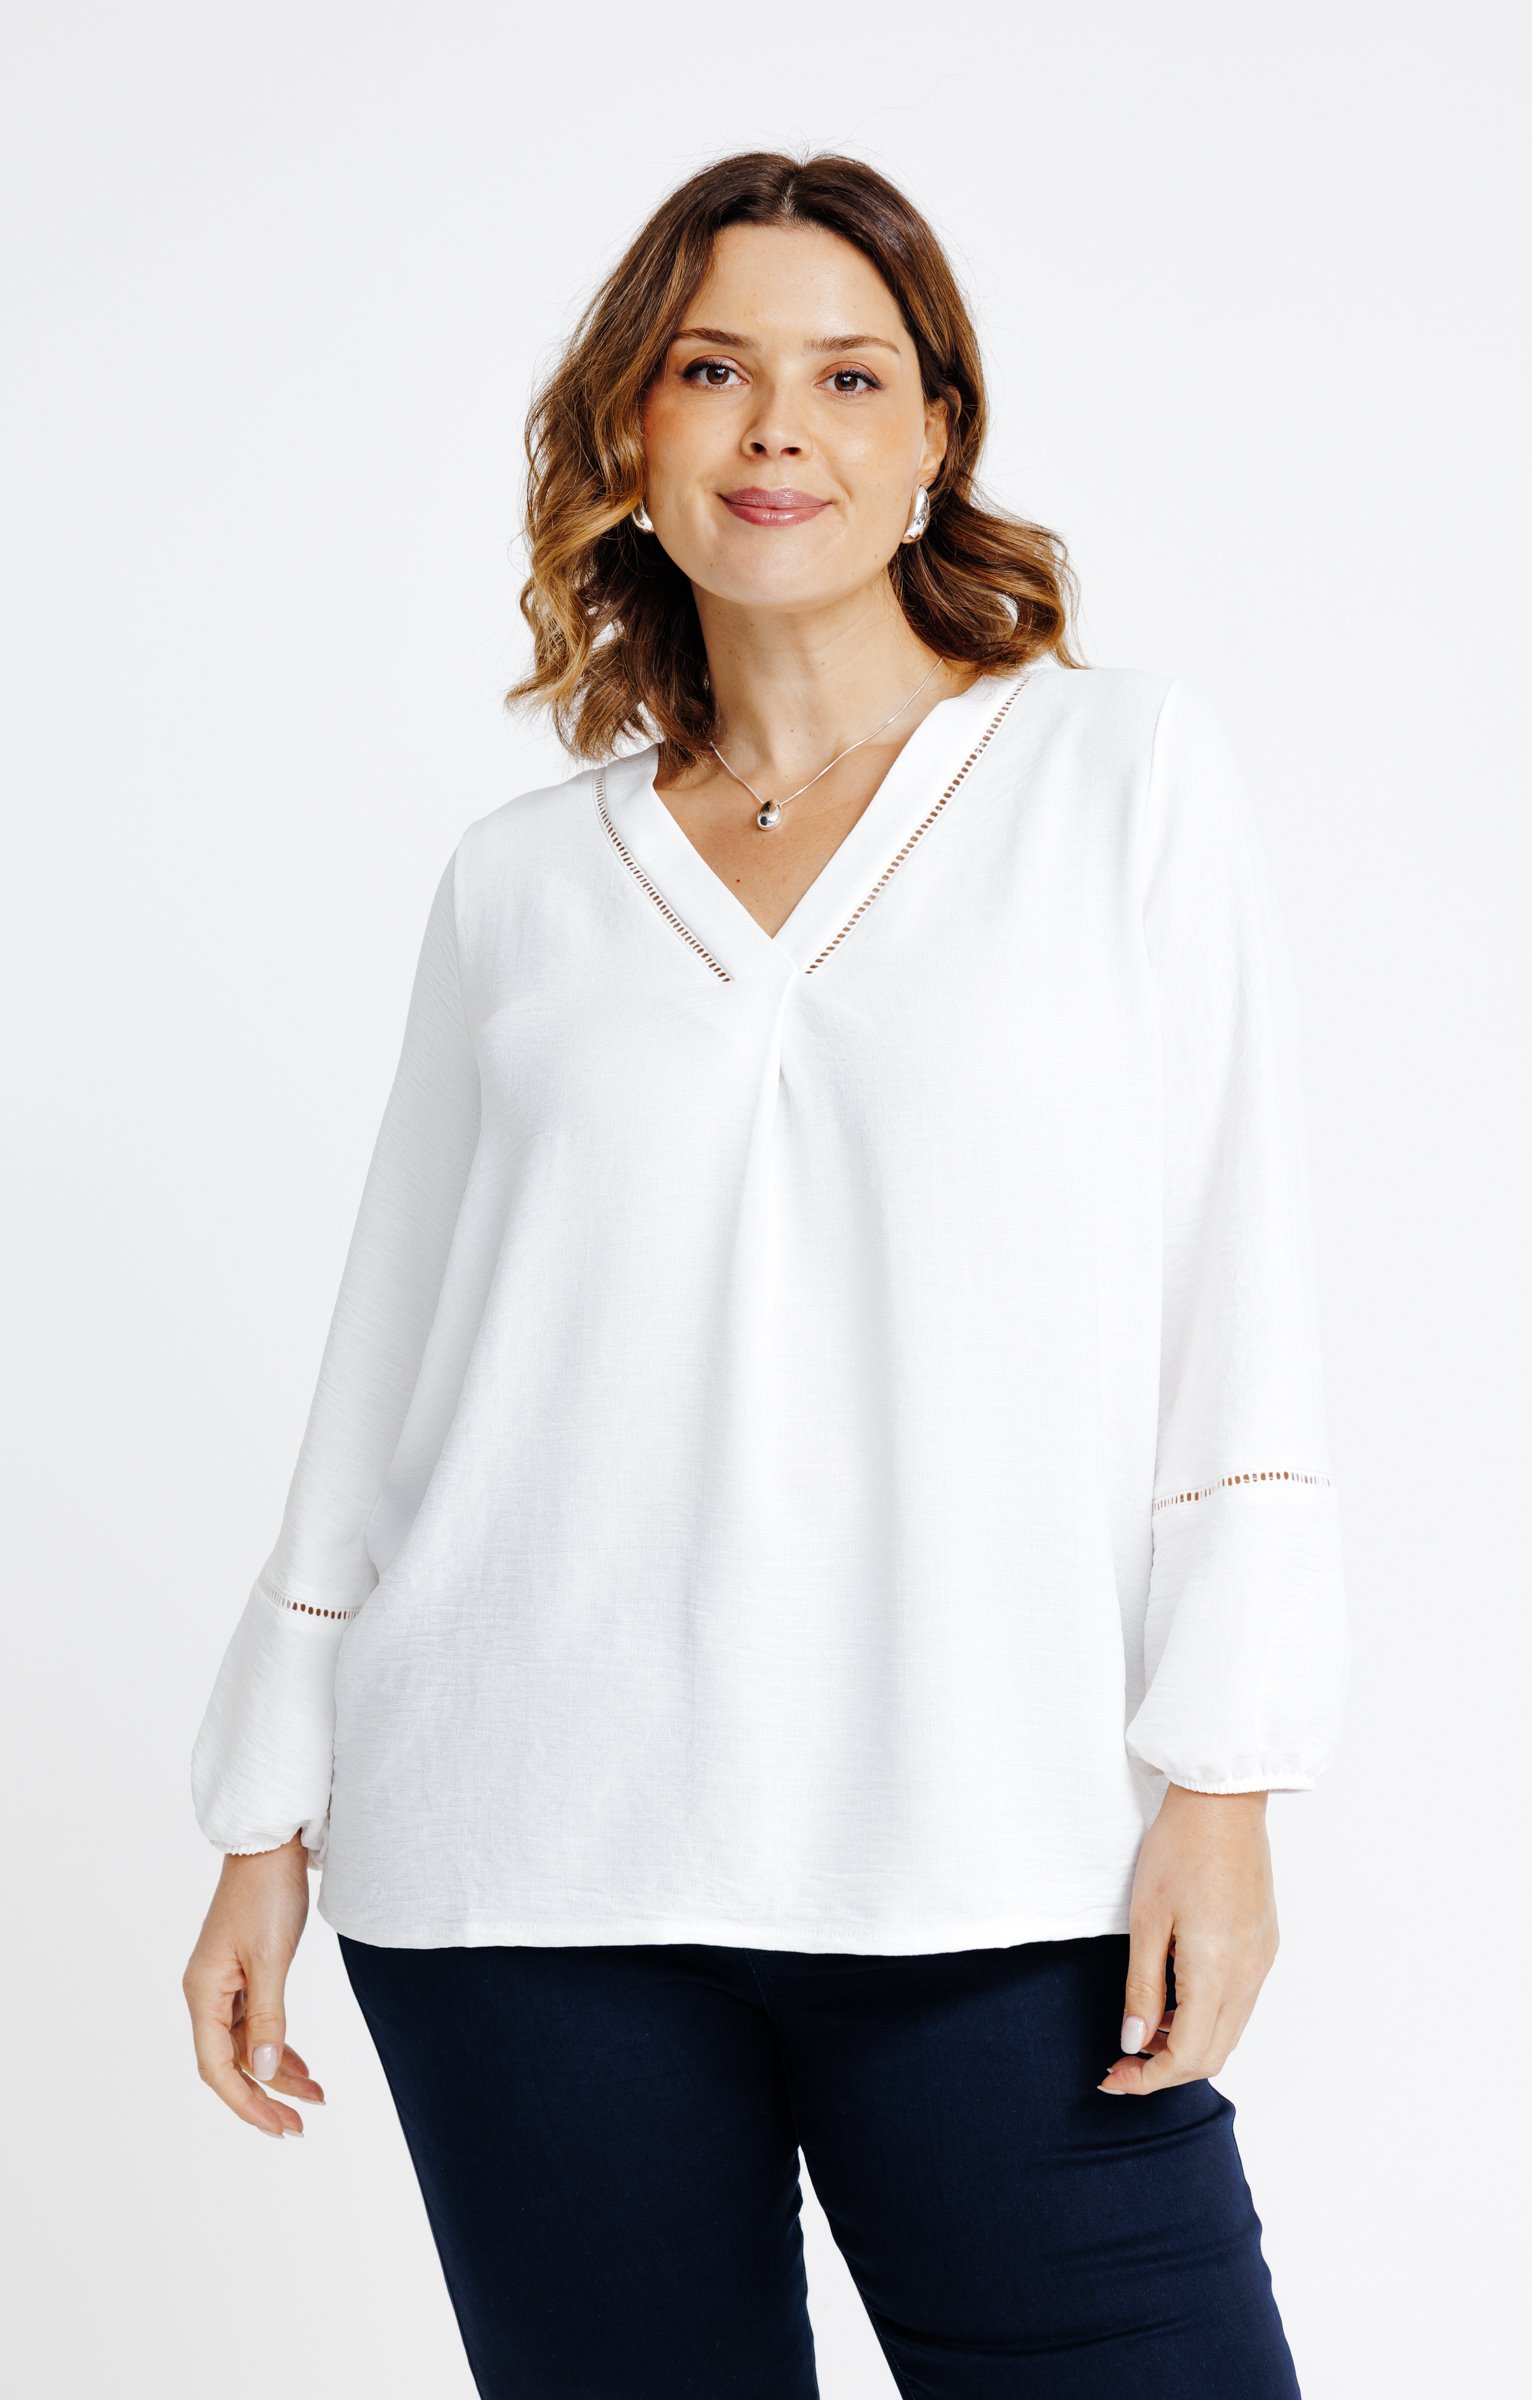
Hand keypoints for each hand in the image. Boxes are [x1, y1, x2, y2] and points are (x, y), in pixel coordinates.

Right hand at [183, 1832, 325, 2137]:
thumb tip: (266, 2070)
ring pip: (248, 2045)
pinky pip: (257, 2023)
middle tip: (300, 2124)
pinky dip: (279, 2045)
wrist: (272, 1845)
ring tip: (315, 2096)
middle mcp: (208, 1993)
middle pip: (231, 2062)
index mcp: (203, 1992)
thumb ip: (269, 2017)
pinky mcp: (244, 1972)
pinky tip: (301, 2064)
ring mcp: (225, 1984)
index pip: (218, 2067)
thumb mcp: (271, 1958)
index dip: (246, 2102)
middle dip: (265, 2095)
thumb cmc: (266, 1894)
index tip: (278, 2127)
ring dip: (278, 2072)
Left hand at [1097, 1785, 1278, 2096]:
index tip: (1114, 2077)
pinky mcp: (1264, 1944)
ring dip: (1186, 2044)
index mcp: (1218, 1972)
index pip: (1191, 2057)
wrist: (1222, 1801)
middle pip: (1213, 2054)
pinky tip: (1172, 1999)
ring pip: (1228, 2031)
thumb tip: (1134, 2042)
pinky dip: (1205, 2017)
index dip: (1149, 2079)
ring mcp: (1262, 1961)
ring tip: (1142, 2029)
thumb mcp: (1146, 1920)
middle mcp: (1249, 1975)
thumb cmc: (1179, 1850)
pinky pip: (1238, 2003)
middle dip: (1166, 2070)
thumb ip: (1142, 1988)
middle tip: (1120, 2061)